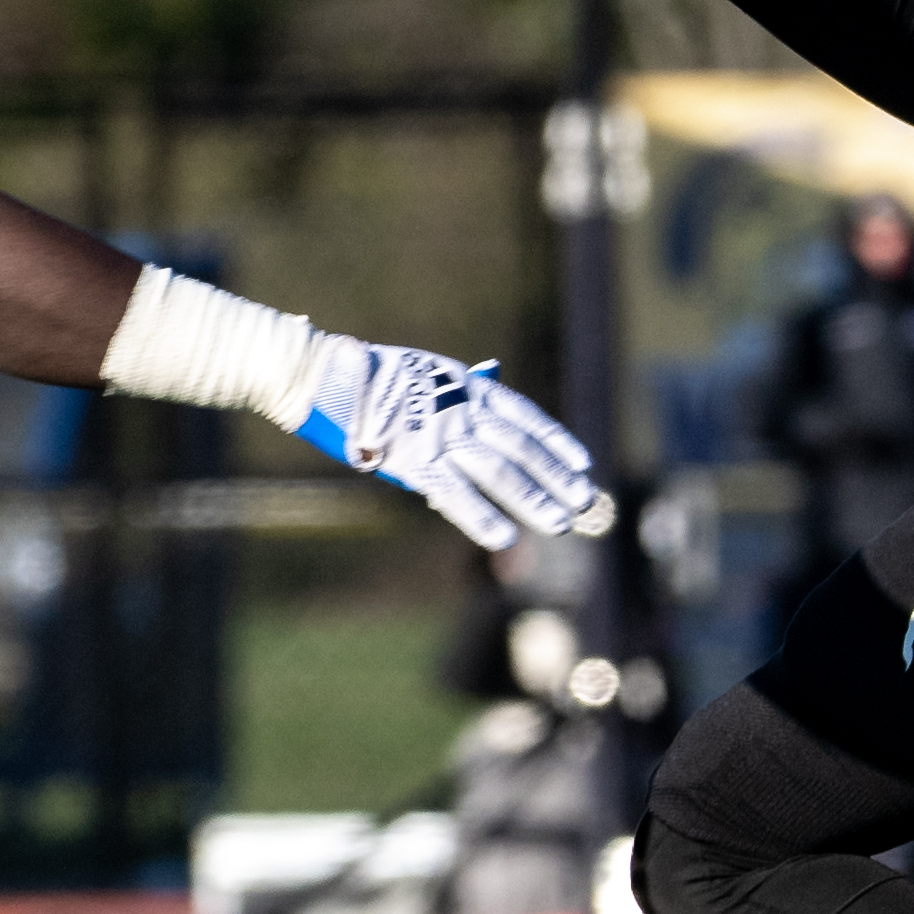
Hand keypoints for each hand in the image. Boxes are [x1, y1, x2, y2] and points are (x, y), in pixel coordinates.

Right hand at [288, 337, 610, 552]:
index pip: (525, 418)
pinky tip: (505, 537)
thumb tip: (493, 403)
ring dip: (532, 499)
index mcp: (469, 387)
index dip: (556, 443)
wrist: (329, 378)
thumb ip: (463, 394)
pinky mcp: (413, 461)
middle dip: (555, 477)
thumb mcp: (430, 376)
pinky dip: (481, 516)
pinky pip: (454, 493)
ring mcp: (440, 435)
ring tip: (561, 523)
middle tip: (584, 502)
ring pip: (499, 471)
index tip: (582, 465)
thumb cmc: (376, 380)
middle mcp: (462, 410)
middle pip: (520, 448)